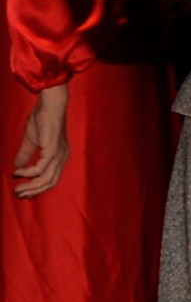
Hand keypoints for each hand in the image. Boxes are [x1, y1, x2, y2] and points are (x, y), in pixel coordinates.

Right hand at [12, 83, 68, 197]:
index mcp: (59, 157)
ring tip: (17, 189)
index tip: (26, 195)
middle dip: (34, 191)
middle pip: (50, 183)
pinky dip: (28, 173)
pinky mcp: (53, 150)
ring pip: (46, 179)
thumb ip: (25, 154)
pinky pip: (41, 169)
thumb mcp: (31, 141)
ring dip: (31, 186)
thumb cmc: (42, 120)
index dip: (39, 189)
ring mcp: (59, 155)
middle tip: (19, 194)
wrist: (50, 106)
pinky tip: (18, 172)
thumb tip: (16, 166)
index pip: (52, 178)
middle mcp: (62, 158)